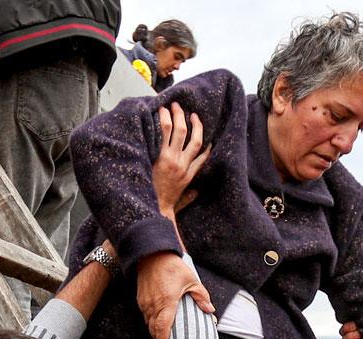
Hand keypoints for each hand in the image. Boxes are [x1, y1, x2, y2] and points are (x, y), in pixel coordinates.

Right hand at [136, 252, 214, 338]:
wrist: (152, 254)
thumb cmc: (172, 267)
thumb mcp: (191, 280)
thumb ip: (201, 297)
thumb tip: (210, 310)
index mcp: (167, 302)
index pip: (163, 328)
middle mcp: (153, 305)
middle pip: (154, 329)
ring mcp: (145, 302)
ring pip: (149, 323)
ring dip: (155, 332)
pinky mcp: (141, 299)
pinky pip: (146, 315)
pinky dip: (151, 322)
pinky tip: (158, 324)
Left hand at [152, 102, 210, 216]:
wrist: (154, 208)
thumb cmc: (163, 204)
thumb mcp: (181, 201)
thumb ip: (189, 196)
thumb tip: (197, 193)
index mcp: (189, 175)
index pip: (203, 156)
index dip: (207, 145)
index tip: (208, 137)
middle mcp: (182, 164)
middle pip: (193, 138)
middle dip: (194, 123)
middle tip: (190, 112)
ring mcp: (171, 159)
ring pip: (179, 131)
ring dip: (178, 116)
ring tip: (174, 106)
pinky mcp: (160, 156)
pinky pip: (163, 133)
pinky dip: (163, 121)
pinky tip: (161, 113)